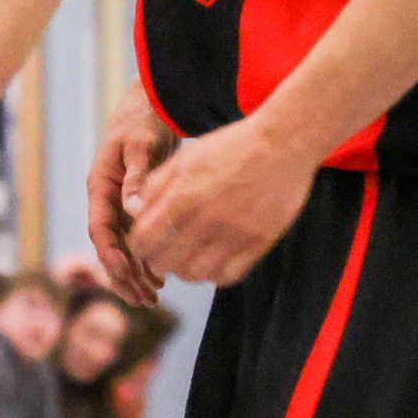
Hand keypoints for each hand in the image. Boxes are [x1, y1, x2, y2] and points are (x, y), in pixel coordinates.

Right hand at [90, 108, 181, 306]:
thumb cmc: (142, 121)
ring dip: (135, 274)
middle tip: (141, 300)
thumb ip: (137, 177)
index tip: (126, 276)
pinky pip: (138, 239)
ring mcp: (120, 204)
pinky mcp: (136, 205)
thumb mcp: (140, 145)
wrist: (150, 106)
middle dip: (122, 276)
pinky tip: (159, 279)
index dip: (111, 256)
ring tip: (151, 299)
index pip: (99, 229)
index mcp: (100, 187)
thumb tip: (133, 210)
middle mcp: (106, 200)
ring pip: (124, 247)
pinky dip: (147, 260)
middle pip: (109, 246)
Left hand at [127, 114, 315, 289]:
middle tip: (162, 256)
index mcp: (183, 196)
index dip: (138, 247)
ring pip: (196, 274)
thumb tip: (135, 212)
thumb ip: (156, 186)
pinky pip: (229, 275)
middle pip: (166, 262)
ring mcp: (235, 233)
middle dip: (157, 261)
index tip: (143, 245)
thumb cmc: (230, 147)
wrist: (283, 142)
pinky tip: (212, 261)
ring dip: (185, 271)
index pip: (144, 240)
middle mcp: (207, 218)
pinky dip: (214, 275)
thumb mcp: (184, 158)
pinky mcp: (259, 242)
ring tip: (187, 259)